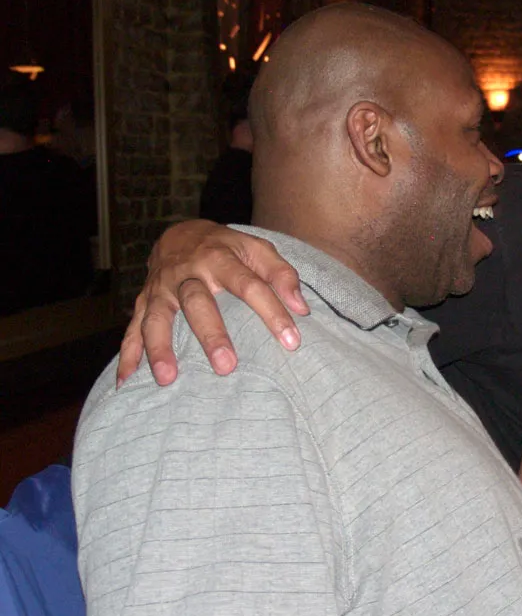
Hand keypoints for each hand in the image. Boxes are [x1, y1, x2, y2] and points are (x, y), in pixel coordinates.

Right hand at [117, 220, 308, 386]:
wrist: (181, 234)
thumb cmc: (228, 249)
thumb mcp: (258, 250)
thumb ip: (282, 275)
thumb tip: (301, 308)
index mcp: (221, 258)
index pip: (250, 285)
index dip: (272, 312)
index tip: (291, 341)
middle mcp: (187, 273)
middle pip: (198, 303)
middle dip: (211, 335)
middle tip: (227, 366)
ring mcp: (161, 288)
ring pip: (158, 317)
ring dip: (160, 348)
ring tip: (168, 378)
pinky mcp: (144, 302)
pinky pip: (132, 328)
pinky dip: (127, 354)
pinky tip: (126, 381)